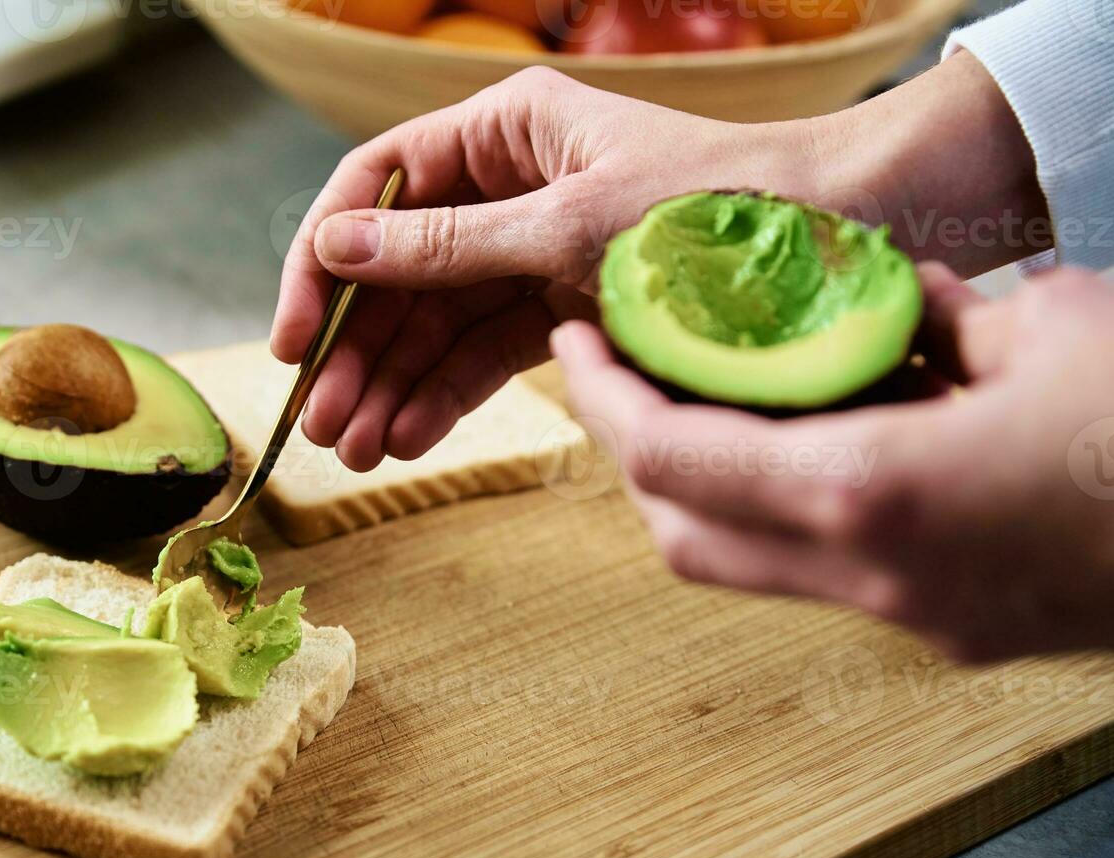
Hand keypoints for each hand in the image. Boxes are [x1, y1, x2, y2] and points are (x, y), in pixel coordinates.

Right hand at [271, 66, 824, 470]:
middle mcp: (507, 185)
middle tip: (322, 425)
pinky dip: (449, 395)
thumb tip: (332, 250)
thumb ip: (446, 245)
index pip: (376, 190)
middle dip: (357, 348)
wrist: (839, 243)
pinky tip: (411, 438)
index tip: (294, 337)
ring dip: (394, 384)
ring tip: (358, 451)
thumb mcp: (566, 227)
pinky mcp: (562, 307)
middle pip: (398, 270)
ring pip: (437, 321)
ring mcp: (533, 250)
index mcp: (502, 130)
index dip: (321, 264)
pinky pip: (487, 353)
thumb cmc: (713, 208)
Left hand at [553, 265, 1113, 662]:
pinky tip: (812, 447)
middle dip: (635, 452)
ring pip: (743, 567)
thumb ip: (930, 321)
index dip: (607, 399)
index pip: (673, 460)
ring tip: (709, 402)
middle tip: (628, 373)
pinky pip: (820, 576)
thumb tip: (876, 309)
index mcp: (876, 496)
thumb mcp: (1050, 327)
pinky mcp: (949, 631)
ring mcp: (910, 620)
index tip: (581, 343)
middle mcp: (873, 579)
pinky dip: (783, 515)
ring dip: (703, 489)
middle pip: (682, 534)